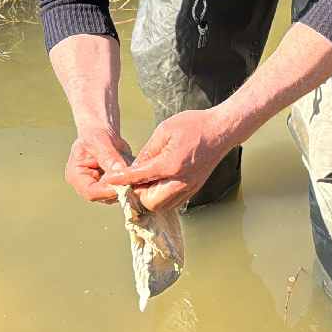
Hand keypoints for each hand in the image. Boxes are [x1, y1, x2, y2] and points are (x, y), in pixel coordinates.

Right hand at [64, 128, 131, 203]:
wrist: (101, 134)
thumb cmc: (95, 135)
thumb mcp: (100, 141)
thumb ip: (109, 157)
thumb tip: (121, 172)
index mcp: (76, 177)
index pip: (91, 192)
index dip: (107, 191)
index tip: (124, 183)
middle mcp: (88, 186)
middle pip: (105, 196)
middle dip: (121, 187)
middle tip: (136, 176)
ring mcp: (101, 189)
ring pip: (118, 194)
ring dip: (129, 183)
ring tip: (136, 167)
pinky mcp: (113, 186)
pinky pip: (126, 188)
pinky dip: (133, 180)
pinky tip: (138, 169)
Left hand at [100, 109, 234, 211]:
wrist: (222, 130)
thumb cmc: (195, 125)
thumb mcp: (165, 130)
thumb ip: (148, 151)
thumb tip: (134, 167)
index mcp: (171, 164)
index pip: (139, 177)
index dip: (121, 179)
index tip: (109, 181)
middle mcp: (181, 181)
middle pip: (150, 202)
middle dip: (137, 195)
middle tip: (129, 182)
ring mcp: (190, 187)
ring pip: (162, 206)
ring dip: (148, 198)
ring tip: (142, 183)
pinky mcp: (194, 188)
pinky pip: (173, 202)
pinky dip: (160, 197)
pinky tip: (156, 184)